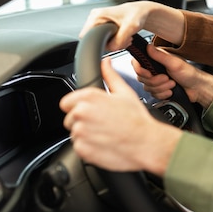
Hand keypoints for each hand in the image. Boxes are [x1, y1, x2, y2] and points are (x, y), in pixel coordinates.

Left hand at [60, 58, 181, 174]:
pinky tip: (104, 143)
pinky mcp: (82, 149)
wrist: (146, 143)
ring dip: (86, 134)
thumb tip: (105, 62)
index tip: (91, 111)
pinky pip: (79, 147)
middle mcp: (81, 113)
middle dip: (83, 121)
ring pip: (75, 133)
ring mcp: (80, 132)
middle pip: (70, 118)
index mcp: (89, 97)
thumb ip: (110, 75)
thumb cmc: (137, 119)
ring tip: (105, 134)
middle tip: (102, 123)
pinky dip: (89, 147)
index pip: (67, 102)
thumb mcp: (125, 92)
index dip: (78, 106)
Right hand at [79, 1, 183, 51]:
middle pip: (95, 40)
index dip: (99, 43)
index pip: (87, 36)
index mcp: (97, 15)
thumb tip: (111, 48)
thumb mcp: (130, 27)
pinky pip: (106, 40)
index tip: (114, 41)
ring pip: (101, 42)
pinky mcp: (103, 27)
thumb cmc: (136, 14)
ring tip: (124, 37)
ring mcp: (98, 23)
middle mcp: (95, 18)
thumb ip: (119, 40)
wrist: (141, 12)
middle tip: (123, 39)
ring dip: (114, 43)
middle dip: (110, 44)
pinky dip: (115, 41)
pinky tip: (123, 37)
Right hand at [133, 44, 212, 108]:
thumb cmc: (189, 73)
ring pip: (148, 87)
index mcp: (157, 59)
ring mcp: (157, 80)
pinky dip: (163, 94)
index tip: (149, 73)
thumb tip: (148, 46)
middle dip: (156, 81)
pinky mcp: (159, 89)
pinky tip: (170, 91)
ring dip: (161, 87)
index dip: (141, 70)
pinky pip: (153, 95)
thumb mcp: (174, 62)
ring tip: (172, 83)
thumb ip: (159, 55)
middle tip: (167, 77)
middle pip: (142, 78)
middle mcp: (155, 69)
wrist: (197, 88)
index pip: (138, 63)